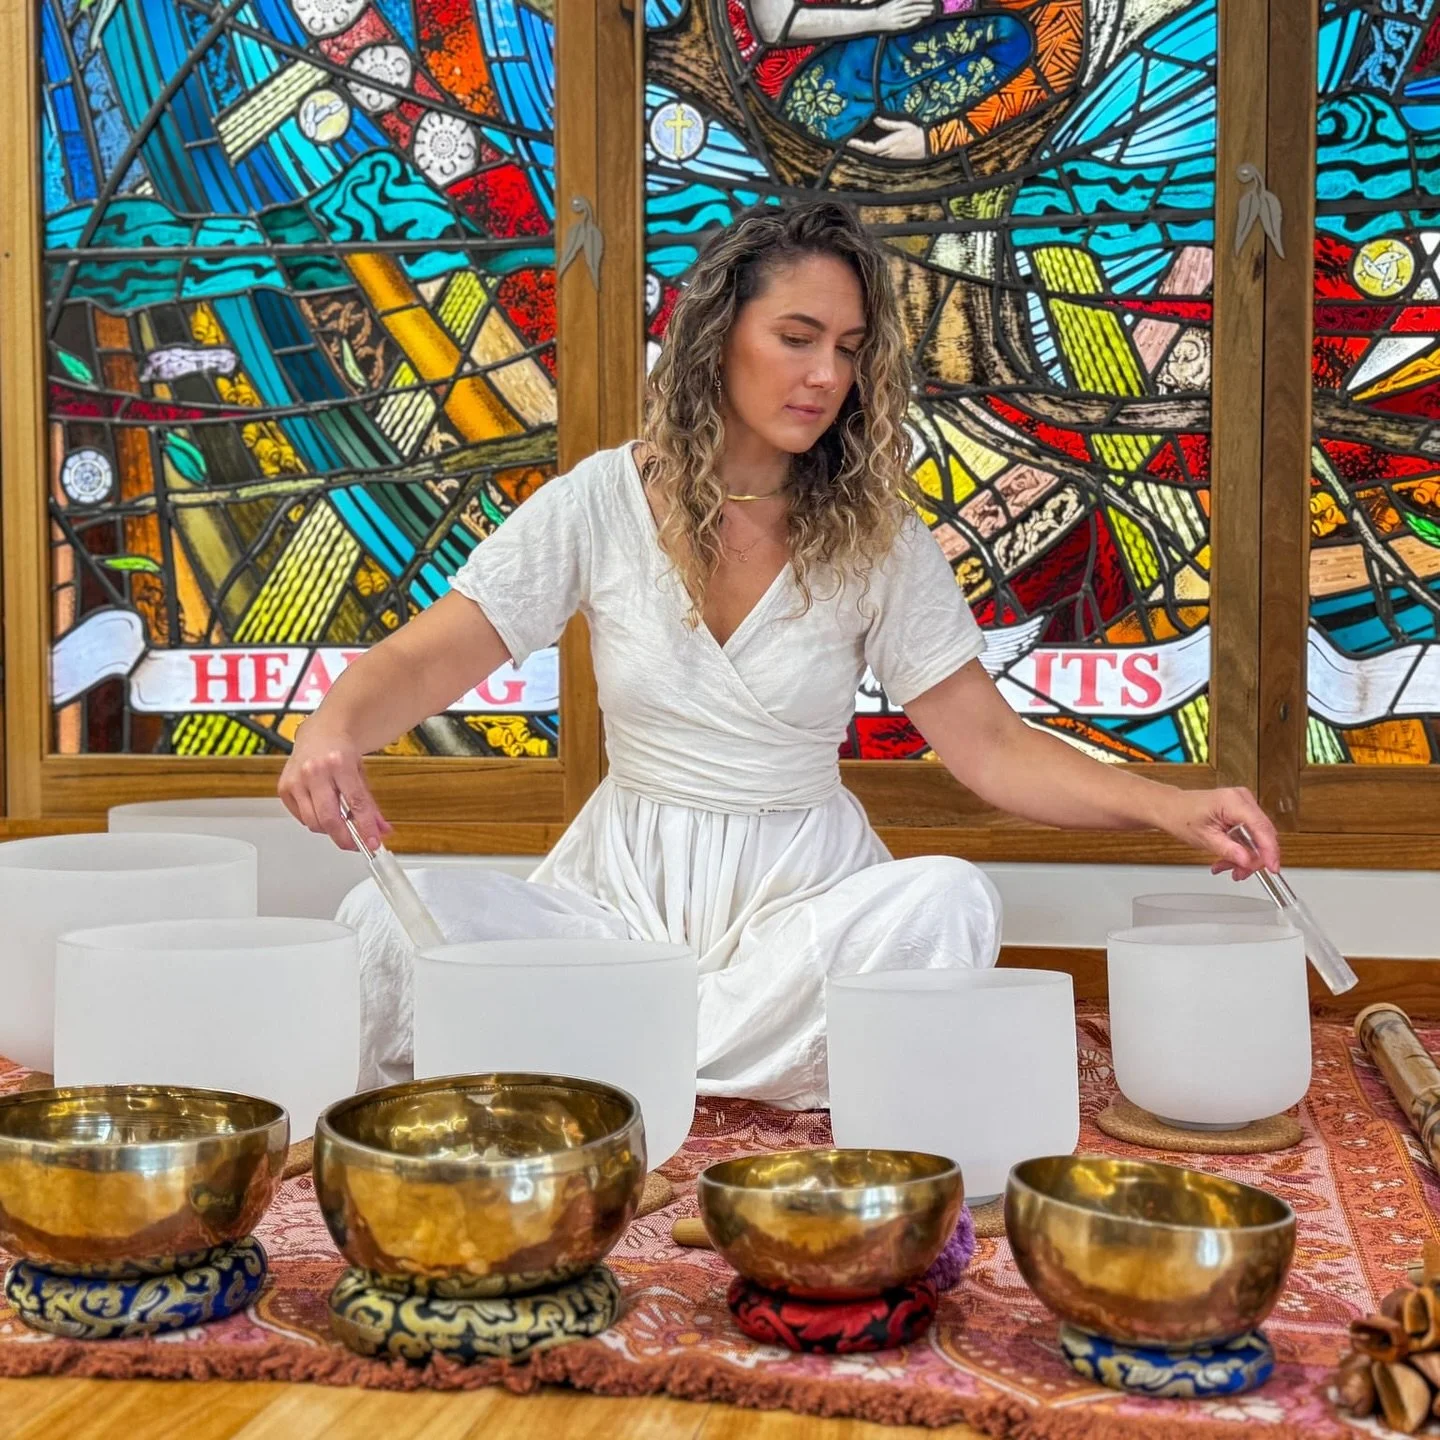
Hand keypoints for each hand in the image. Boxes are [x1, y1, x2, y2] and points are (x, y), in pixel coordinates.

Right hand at [278, 723, 392, 852]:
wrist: (319, 734)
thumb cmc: (340, 752)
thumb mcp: (361, 773)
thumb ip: (370, 804)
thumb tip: (381, 830)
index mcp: (339, 763)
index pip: (355, 802)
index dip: (365, 827)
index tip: (373, 842)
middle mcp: (314, 771)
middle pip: (330, 818)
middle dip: (345, 838)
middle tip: (356, 844)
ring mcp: (296, 780)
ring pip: (313, 822)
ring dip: (330, 831)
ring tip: (341, 825)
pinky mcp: (284, 788)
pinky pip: (302, 818)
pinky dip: (315, 822)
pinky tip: (323, 813)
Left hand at [847, 116, 926, 159]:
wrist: (928, 146)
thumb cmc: (917, 135)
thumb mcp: (903, 125)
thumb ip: (888, 124)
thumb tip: (876, 118)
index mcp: (890, 145)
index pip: (870, 148)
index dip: (859, 146)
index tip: (849, 142)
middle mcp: (888, 154)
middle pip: (869, 154)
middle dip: (858, 149)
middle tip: (847, 144)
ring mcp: (890, 158)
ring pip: (873, 157)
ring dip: (863, 152)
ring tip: (853, 146)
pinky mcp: (893, 160)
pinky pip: (878, 158)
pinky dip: (871, 154)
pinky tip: (866, 151)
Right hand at [874, 0, 937, 31]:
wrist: (873, 19)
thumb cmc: (884, 10)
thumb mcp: (893, 2)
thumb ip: (902, 2)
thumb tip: (913, 1)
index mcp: (897, 2)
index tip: (930, 0)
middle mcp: (898, 9)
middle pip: (914, 7)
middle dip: (924, 7)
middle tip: (932, 7)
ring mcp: (897, 18)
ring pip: (912, 14)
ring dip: (921, 13)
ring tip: (929, 12)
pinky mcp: (896, 25)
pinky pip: (907, 23)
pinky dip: (914, 21)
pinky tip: (920, 19)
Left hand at [1157, 786, 1280, 880]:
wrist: (1170, 808)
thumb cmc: (1180, 816)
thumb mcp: (1204, 838)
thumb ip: (1229, 850)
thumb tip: (1248, 861)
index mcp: (1233, 801)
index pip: (1261, 828)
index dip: (1270, 851)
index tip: (1272, 868)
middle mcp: (1242, 799)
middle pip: (1262, 835)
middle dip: (1252, 858)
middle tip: (1239, 873)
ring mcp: (1243, 804)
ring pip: (1256, 838)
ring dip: (1243, 856)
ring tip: (1225, 867)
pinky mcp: (1242, 811)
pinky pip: (1250, 834)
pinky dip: (1240, 849)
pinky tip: (1226, 859)